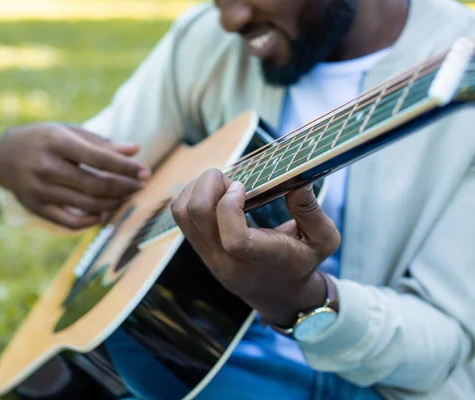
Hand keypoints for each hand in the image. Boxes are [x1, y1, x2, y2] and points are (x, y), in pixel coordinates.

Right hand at [0, 123, 149, 229]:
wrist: (4, 154)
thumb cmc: (45, 139)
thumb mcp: (70, 132)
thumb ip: (102, 143)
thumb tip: (135, 150)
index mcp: (56, 142)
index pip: (99, 158)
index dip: (125, 167)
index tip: (145, 171)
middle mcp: (46, 166)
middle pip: (95, 184)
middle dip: (124, 186)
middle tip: (141, 185)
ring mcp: (39, 189)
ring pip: (86, 204)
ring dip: (113, 202)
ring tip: (127, 196)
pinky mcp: (35, 206)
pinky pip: (69, 222)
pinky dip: (90, 220)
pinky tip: (103, 212)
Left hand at [171, 169, 340, 326]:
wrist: (278, 295)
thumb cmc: (302, 263)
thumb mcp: (323, 240)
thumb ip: (312, 211)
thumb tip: (298, 180)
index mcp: (260, 261)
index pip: (234, 239)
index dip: (231, 205)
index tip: (243, 186)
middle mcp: (227, 261)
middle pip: (197, 216)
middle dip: (209, 184)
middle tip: (230, 179)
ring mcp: (208, 256)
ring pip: (182, 214)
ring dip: (196, 188)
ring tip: (220, 183)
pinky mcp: (199, 249)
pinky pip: (181, 217)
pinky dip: (190, 195)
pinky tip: (213, 191)